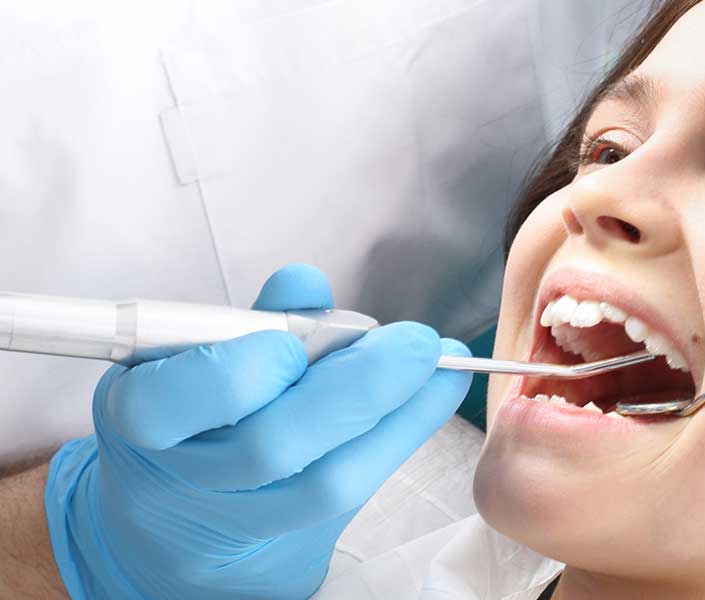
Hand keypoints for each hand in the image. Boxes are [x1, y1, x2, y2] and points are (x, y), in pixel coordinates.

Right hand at [43, 264, 471, 598]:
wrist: (181, 519)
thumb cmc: (197, 414)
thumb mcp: (200, 357)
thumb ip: (251, 320)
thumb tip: (303, 284)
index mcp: (141, 418)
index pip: (160, 407)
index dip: (230, 376)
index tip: (287, 343)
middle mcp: (186, 479)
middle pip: (268, 447)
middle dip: (354, 387)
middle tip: (414, 342)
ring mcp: (241, 519)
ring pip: (325, 482)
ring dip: (396, 414)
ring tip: (439, 365)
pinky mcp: (295, 540)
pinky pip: (357, 490)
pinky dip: (404, 436)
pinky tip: (438, 393)